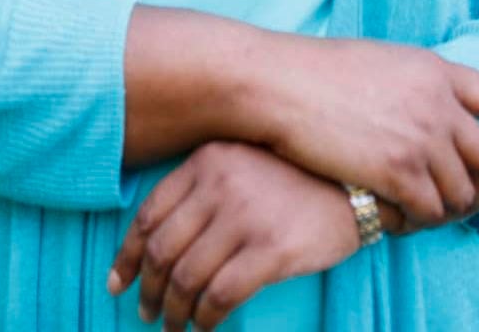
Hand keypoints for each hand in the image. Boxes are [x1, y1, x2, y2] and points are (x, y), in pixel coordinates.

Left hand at [107, 140, 404, 330]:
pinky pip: (222, 295)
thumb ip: (203, 189)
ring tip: (174, 327)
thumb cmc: (298, 179)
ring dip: (175, 312)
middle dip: (150, 291)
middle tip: (147, 314)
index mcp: (206, 162)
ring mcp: (246, 217)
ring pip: (188, 277)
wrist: (360, 184)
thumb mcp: (243, 164)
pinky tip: (205, 328)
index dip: (128, 256)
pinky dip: (206, 319)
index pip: (148, 215)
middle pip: (164, 250)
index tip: (119, 283)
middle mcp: (220, 185)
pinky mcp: (272, 249)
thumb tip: (159, 244)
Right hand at [250, 36, 478, 229]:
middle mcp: (438, 104)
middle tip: (471, 203)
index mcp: (436, 70)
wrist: (279, 83)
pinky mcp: (398, 172)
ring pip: (461, 191)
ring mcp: (421, 139)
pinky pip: (430, 210)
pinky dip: (423, 222)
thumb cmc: (313, 71)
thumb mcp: (381, 60)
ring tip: (431, 217)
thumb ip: (415, 82)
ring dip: (451, 209)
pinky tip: (405, 223)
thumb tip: (428, 106)